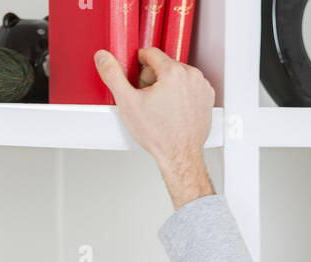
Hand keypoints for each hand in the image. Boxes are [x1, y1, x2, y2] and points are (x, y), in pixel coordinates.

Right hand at [94, 46, 215, 207]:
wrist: (180, 157)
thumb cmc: (159, 136)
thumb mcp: (128, 104)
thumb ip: (113, 76)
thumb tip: (103, 58)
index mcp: (173, 72)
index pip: (151, 53)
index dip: (139, 65)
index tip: (137, 77)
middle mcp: (191, 76)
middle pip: (165, 64)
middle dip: (154, 79)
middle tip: (149, 101)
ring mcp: (201, 87)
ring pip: (178, 75)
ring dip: (168, 86)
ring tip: (162, 108)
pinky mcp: (207, 97)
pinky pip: (190, 87)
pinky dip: (182, 95)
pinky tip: (174, 111)